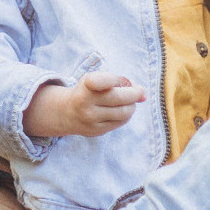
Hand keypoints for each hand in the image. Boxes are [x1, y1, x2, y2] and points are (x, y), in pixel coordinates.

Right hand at [24, 72, 143, 138]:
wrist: (66, 112)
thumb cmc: (88, 91)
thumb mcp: (97, 79)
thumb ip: (120, 81)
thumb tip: (144, 96)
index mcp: (85, 85)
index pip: (97, 81)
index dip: (109, 80)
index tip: (120, 80)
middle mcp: (86, 103)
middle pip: (120, 98)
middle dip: (135, 93)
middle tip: (140, 91)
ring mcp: (91, 119)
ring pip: (124, 112)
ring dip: (132, 105)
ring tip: (130, 101)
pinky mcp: (97, 130)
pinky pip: (121, 122)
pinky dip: (126, 114)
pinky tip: (122, 110)